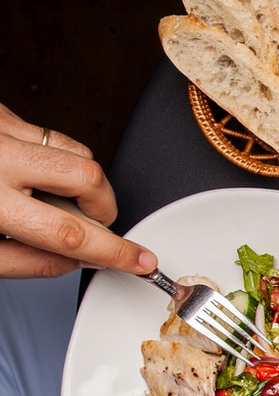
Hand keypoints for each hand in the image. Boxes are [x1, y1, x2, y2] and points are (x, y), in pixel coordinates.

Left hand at [0, 101, 155, 277]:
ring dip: (79, 180)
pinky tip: (22, 172)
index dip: (114, 251)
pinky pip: (46, 134)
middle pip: (87, 176)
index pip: (69, 233)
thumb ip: (26, 261)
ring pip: (74, 150)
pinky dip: (48, 157)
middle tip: (94, 222)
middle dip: (103, 205)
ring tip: (55, 197)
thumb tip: (76, 261)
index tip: (139, 260)